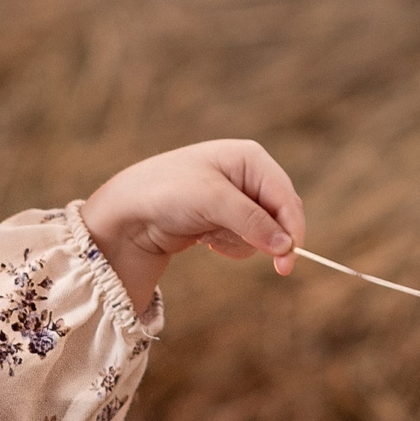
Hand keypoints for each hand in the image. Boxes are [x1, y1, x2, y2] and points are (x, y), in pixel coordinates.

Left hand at [80, 139, 305, 313]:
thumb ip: (253, 222)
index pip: (286, 196)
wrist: (127, 212)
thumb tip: (286, 247)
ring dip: (238, 241)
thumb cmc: (168, 192)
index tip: (288, 261)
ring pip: (263, 234)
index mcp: (250, 159)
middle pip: (279, 216)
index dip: (292, 229)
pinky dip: (227, 244)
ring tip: (207, 233)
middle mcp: (246, 175)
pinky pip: (244, 240)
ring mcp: (235, 198)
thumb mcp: (213, 202)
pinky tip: (203, 238)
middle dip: (262, 237)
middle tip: (253, 257)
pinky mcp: (223, 219)